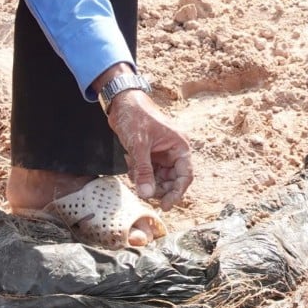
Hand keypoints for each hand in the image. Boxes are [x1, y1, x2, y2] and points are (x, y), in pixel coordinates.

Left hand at [106, 90, 192, 208]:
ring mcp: (162, 154)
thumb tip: (147, 194)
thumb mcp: (139, 145)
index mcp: (179, 146)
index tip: (165, 205)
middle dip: (158, 188)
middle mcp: (174, 151)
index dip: (177, 192)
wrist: (122, 102)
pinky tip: (129, 164)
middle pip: (172, 180)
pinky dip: (139, 174)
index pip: (185, 175)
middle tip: (143, 191)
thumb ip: (143, 170)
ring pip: (159, 178)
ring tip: (133, 172)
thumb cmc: (136, 116)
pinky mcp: (150, 154)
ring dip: (146, 181)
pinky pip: (148, 172)